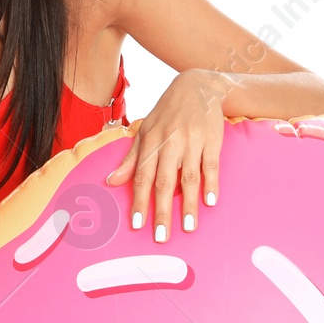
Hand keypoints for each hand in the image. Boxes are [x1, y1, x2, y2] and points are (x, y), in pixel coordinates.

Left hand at [103, 69, 226, 241]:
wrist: (198, 86)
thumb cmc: (167, 112)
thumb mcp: (145, 131)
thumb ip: (131, 158)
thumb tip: (111, 181)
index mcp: (150, 141)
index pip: (142, 176)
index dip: (139, 201)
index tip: (137, 224)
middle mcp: (170, 143)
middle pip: (164, 182)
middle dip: (162, 211)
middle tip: (161, 236)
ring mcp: (192, 142)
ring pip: (189, 178)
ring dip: (188, 204)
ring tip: (188, 228)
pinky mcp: (212, 141)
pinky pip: (211, 166)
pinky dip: (211, 184)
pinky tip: (209, 202)